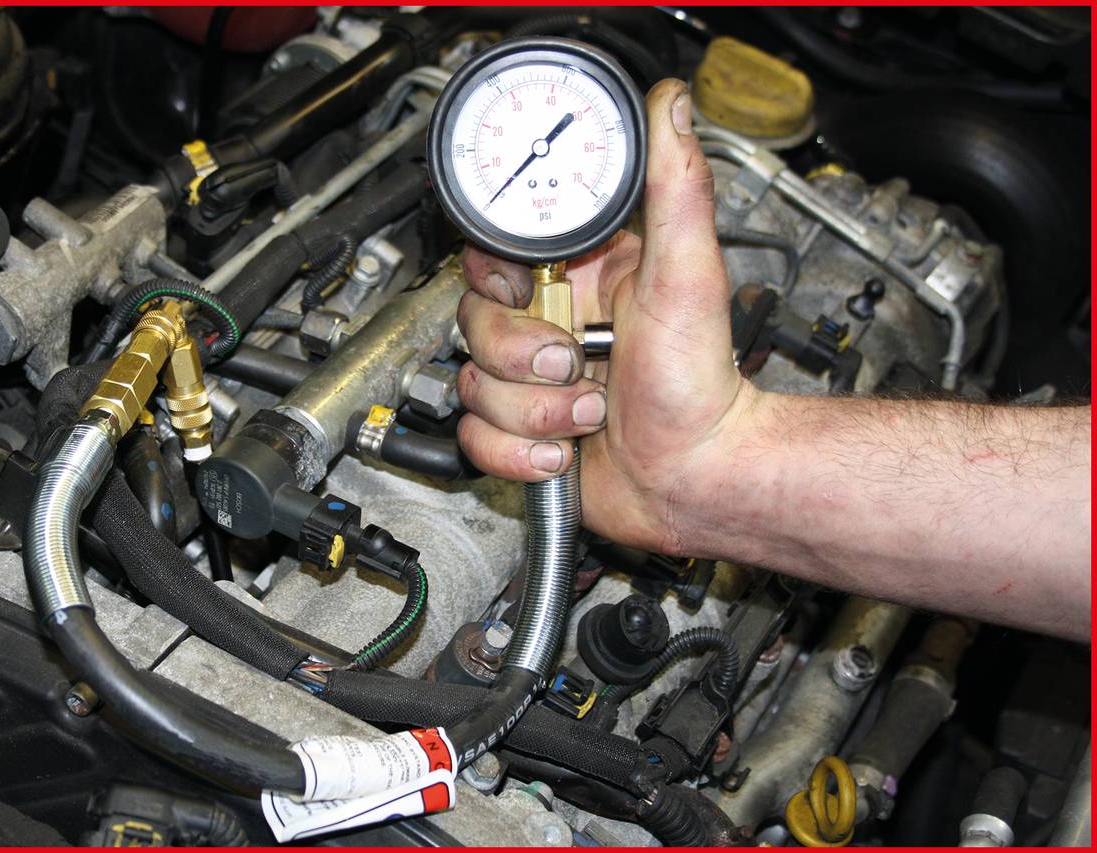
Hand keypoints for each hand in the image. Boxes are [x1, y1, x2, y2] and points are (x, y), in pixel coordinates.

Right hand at [456, 79, 760, 554]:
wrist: (697, 479)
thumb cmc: (702, 386)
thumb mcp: (687, 275)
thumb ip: (674, 188)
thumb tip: (670, 105)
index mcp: (578, 280)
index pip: (494, 258)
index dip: (499, 280)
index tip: (529, 296)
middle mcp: (548, 327)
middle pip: (472, 323)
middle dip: (523, 358)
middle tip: (576, 364)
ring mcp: (531, 382)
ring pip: (473, 384)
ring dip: (532, 411)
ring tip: (588, 414)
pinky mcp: (520, 431)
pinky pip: (475, 436)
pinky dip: (518, 452)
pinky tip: (564, 450)